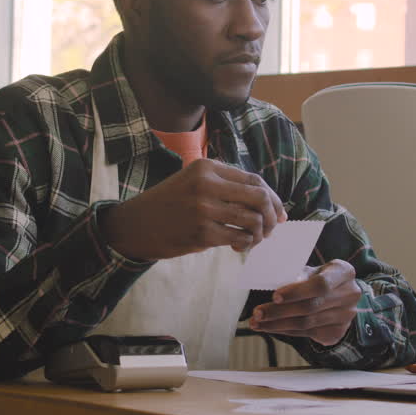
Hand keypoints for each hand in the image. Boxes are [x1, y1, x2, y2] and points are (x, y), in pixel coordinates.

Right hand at [102, 158, 285, 260]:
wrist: (135, 225)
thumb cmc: (169, 204)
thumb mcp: (193, 181)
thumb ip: (225, 186)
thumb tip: (270, 203)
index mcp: (207, 167)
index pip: (254, 179)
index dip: (273, 197)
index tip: (279, 212)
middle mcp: (206, 184)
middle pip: (259, 197)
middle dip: (272, 215)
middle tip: (271, 229)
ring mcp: (203, 209)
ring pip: (252, 220)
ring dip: (259, 233)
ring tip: (252, 240)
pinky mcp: (201, 233)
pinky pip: (238, 238)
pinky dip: (245, 244)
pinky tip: (237, 247)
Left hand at [248, 260, 359, 345]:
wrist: (341, 296)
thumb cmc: (320, 278)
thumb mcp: (312, 270)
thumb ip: (298, 276)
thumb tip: (272, 284)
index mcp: (343, 272)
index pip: (320, 284)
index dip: (296, 292)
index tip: (274, 296)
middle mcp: (349, 295)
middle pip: (310, 307)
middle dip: (279, 311)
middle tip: (257, 313)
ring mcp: (345, 317)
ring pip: (306, 323)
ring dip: (277, 324)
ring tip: (256, 323)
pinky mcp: (336, 333)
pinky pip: (305, 333)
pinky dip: (285, 331)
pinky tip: (269, 327)